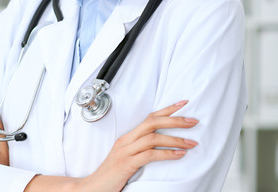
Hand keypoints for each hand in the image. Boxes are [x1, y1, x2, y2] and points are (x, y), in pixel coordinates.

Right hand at [76, 100, 197, 191]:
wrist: (94, 187)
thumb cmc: (113, 173)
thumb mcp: (127, 156)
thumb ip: (141, 148)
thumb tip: (162, 144)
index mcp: (128, 137)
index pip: (149, 118)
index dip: (167, 109)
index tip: (183, 104)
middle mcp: (126, 140)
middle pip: (152, 123)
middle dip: (175, 120)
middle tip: (193, 121)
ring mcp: (125, 151)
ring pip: (153, 138)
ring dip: (175, 139)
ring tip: (191, 143)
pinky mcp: (126, 164)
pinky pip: (149, 155)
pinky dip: (166, 154)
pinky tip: (179, 155)